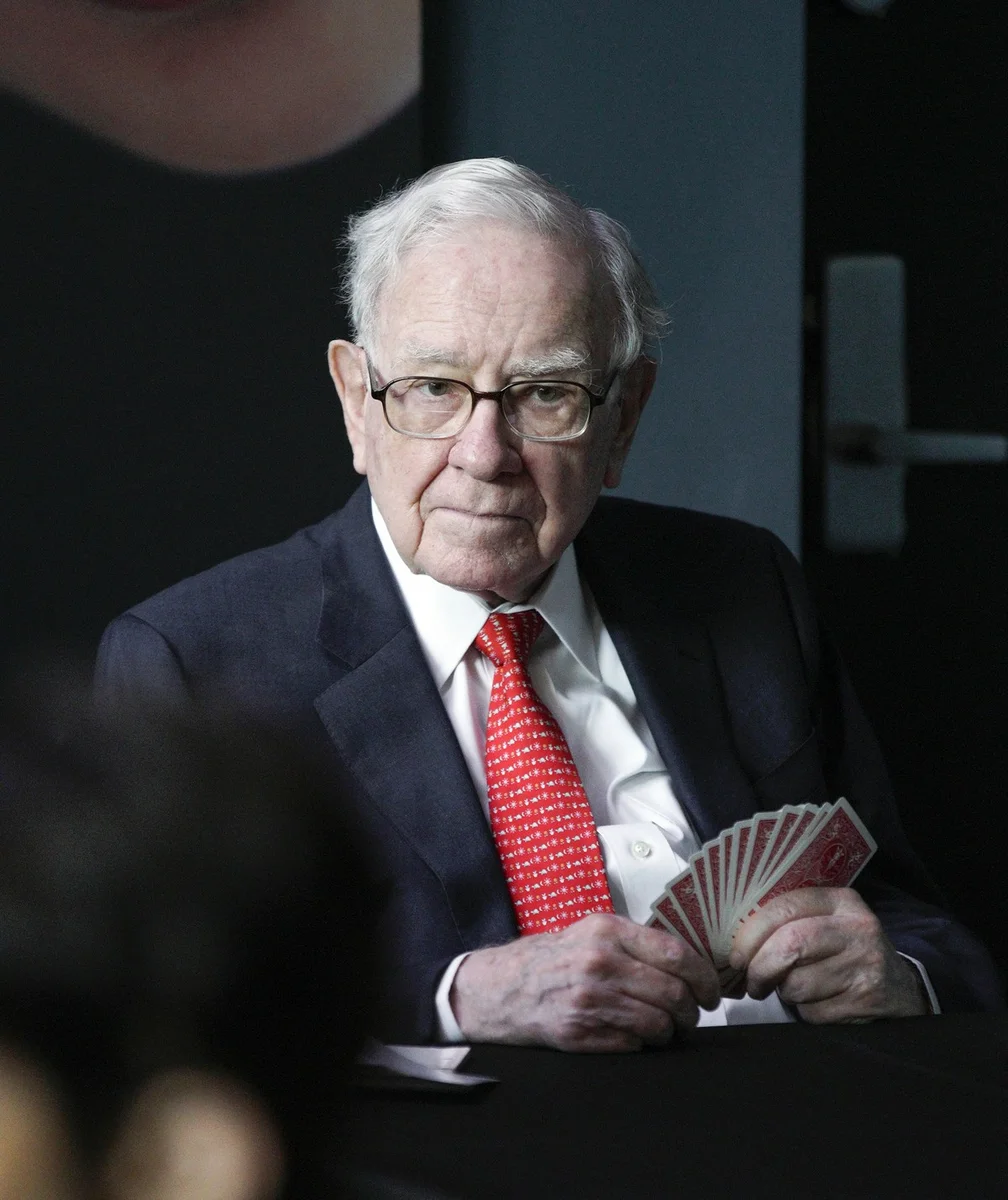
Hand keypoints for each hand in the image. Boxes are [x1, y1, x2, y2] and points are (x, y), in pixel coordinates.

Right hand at [450, 913, 720, 1051]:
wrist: (503, 987)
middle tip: (692, 1013)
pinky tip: (634, 1033)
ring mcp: (590, 1001)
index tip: (711, 989)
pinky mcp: (581, 1033)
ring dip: (671, 1030)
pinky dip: (643, 1042)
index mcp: (608, 932)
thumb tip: (688, 961)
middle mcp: (600, 963)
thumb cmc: (553, 958)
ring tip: (666, 1027)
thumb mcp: (593, 931)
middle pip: (674, 994)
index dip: (704, 977)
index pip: (677, 955)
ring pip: (660, 1024)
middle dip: (692, 1010)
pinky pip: (635, 1044)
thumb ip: (636, 941)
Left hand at [729, 887, 929, 1021]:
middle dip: (760, 967)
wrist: (901, 988)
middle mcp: (857, 930)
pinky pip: (813, 1012)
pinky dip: (805, 1012)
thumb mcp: (828, 922)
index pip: (785, 907)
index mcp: (841, 901)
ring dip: (784, 992)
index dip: (751, 933)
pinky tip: (817, 1002)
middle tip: (752, 981)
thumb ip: (791, 919)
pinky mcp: (865, 1001)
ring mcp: (864, 966)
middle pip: (790, 944)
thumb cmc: (846, 952)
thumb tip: (736, 938)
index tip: (736, 955)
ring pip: (797, 983)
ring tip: (792, 988)